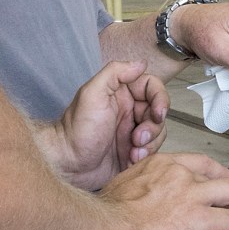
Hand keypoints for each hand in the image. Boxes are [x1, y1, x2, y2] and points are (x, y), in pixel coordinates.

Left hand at [44, 60, 169, 190]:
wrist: (68, 166)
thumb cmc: (78, 130)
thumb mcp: (92, 94)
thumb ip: (115, 73)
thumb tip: (141, 63)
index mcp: (121, 93)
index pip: (152, 87)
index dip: (160, 99)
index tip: (158, 114)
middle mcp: (129, 111)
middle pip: (158, 112)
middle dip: (153, 127)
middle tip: (137, 138)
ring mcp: (131, 132)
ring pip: (158, 132)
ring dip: (150, 143)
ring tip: (133, 152)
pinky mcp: (133, 152)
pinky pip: (152, 150)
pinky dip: (146, 156)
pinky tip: (131, 161)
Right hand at [99, 152, 228, 229]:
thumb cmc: (109, 216)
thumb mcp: (125, 187)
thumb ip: (145, 189)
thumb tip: (151, 202)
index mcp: (162, 165)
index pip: (198, 163)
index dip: (215, 173)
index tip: (221, 182)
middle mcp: (181, 174)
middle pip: (220, 176)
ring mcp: (193, 195)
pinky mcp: (201, 218)